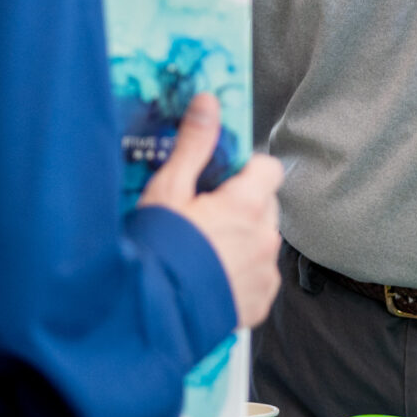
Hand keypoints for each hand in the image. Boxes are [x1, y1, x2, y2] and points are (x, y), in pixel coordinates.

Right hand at [137, 93, 285, 327]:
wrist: (147, 316)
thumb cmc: (156, 249)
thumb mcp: (168, 190)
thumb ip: (194, 145)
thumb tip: (210, 100)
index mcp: (248, 205)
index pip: (269, 169)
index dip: (246, 170)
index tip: (221, 179)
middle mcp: (265, 238)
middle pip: (266, 206)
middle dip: (242, 206)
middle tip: (203, 217)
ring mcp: (265, 273)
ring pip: (262, 242)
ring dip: (242, 240)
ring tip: (202, 251)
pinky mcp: (259, 304)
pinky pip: (258, 278)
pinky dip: (240, 275)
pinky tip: (209, 278)